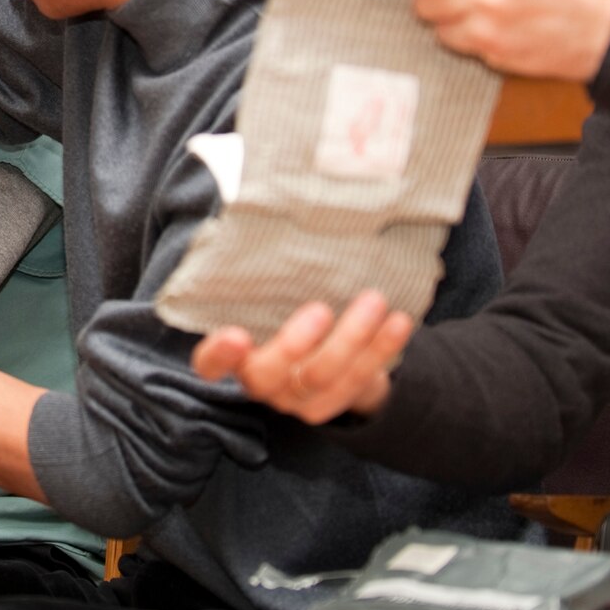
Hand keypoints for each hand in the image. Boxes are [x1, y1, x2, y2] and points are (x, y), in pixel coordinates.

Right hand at [189, 291, 414, 424]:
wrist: (329, 351)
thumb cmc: (288, 306)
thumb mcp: (269, 292)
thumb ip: (261, 271)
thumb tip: (267, 207)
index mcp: (233, 355)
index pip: (210, 363)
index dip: (219, 355)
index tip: (237, 335)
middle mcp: (260, 381)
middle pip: (268, 375)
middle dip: (294, 345)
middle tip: (321, 310)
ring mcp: (296, 398)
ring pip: (321, 377)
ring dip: (350, 340)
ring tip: (374, 300)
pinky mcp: (334, 403)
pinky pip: (358, 381)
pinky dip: (380, 350)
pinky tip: (399, 322)